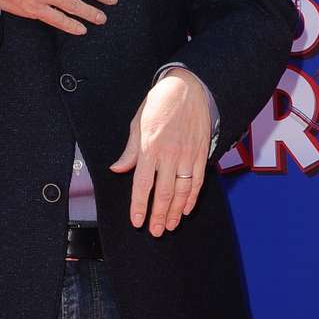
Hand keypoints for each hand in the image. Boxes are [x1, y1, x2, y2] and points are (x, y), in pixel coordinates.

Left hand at [109, 69, 211, 236]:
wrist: (189, 87)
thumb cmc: (160, 102)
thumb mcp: (138, 123)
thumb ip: (130, 150)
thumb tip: (118, 168)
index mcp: (150, 148)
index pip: (142, 185)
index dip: (139, 206)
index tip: (137, 221)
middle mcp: (169, 155)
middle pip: (164, 193)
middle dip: (159, 215)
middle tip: (155, 231)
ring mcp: (187, 156)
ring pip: (182, 191)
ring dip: (176, 212)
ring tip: (170, 225)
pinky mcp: (200, 154)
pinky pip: (197, 182)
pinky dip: (192, 198)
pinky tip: (187, 209)